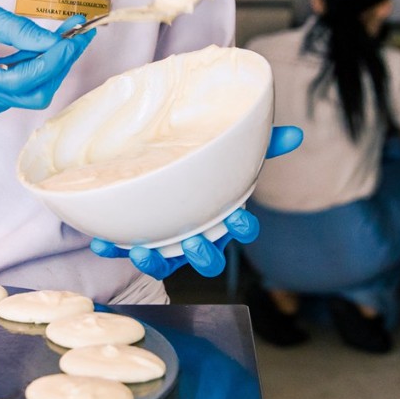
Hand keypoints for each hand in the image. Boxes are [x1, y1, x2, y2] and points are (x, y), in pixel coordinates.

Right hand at [0, 2, 92, 117]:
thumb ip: (19, 30)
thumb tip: (56, 41)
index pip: (24, 78)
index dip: (53, 59)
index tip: (74, 35)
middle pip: (36, 93)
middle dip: (61, 63)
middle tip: (78, 33)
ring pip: (34, 92)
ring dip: (53, 64)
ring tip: (65, 35)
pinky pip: (24, 90)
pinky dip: (39, 69)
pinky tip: (42, 47)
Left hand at [90, 126, 303, 277]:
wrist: (156, 166)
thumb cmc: (201, 166)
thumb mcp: (227, 150)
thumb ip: (259, 143)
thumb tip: (296, 134)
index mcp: (222, 215)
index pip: (241, 229)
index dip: (242, 230)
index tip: (238, 220)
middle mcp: (197, 235)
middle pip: (208, 258)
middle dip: (202, 255)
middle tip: (193, 242)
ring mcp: (167, 243)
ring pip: (166, 264)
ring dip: (155, 261)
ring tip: (143, 250)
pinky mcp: (137, 241)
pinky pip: (126, 250)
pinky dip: (114, 247)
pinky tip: (102, 241)